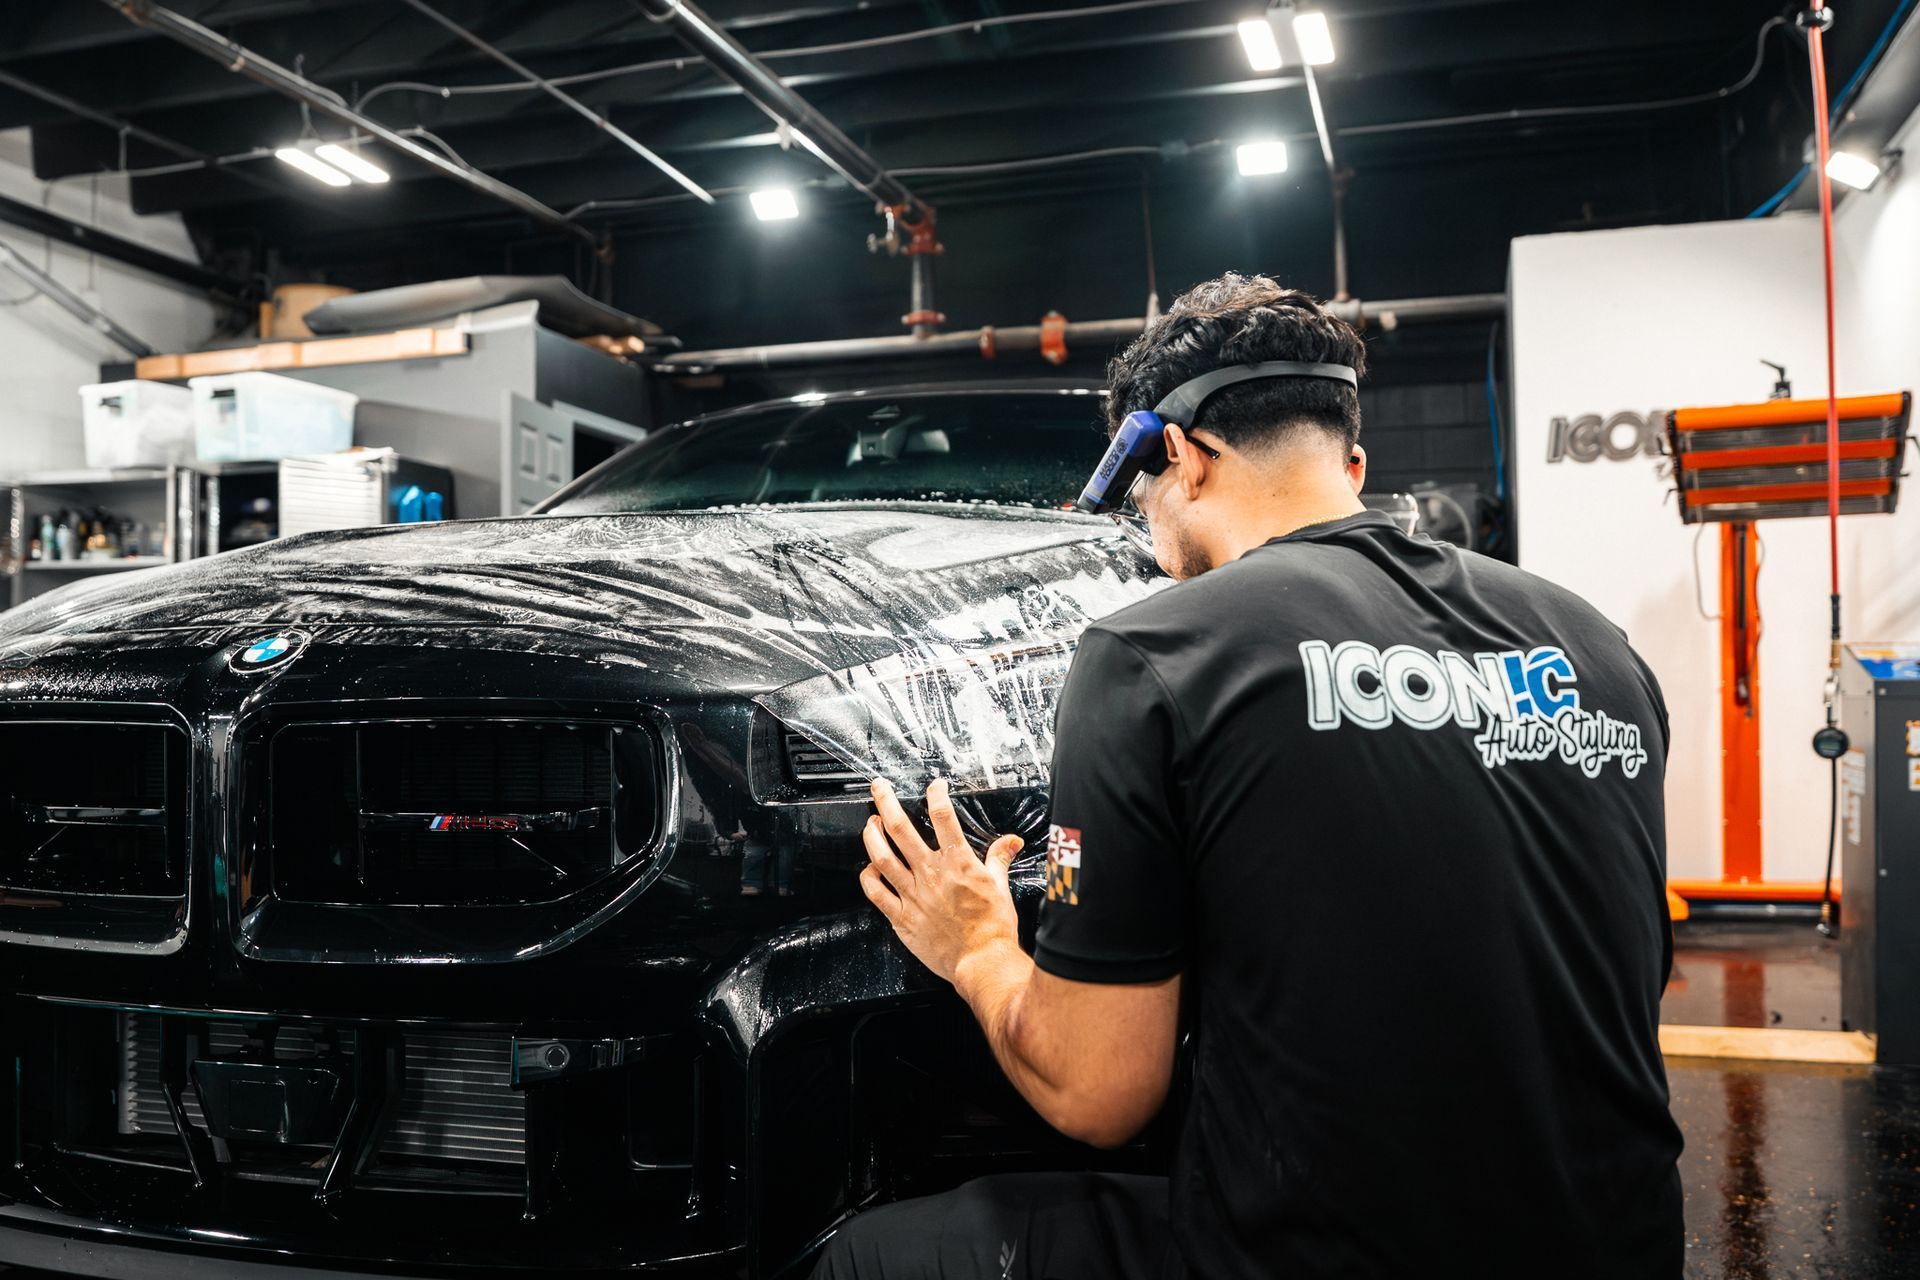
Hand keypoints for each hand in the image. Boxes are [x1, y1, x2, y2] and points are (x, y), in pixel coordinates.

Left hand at [860, 776, 1023, 985]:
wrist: (981, 961)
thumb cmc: (992, 928)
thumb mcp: (1000, 887)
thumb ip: (999, 859)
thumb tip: (1011, 842)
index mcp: (957, 863)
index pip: (943, 816)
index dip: (936, 794)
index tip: (934, 786)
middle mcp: (931, 874)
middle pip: (900, 829)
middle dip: (886, 802)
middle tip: (879, 788)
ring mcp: (913, 895)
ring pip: (882, 857)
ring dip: (872, 835)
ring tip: (870, 823)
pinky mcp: (902, 917)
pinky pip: (876, 893)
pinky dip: (868, 877)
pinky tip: (868, 868)